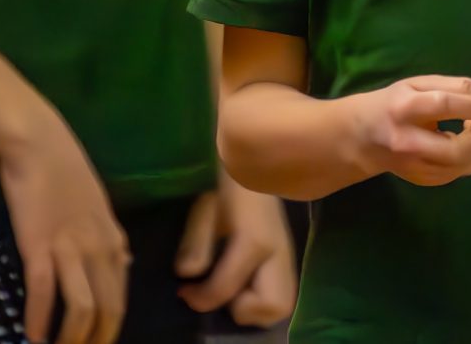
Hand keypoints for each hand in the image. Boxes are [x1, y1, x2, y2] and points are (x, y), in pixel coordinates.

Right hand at [0, 115, 129, 343]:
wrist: (38, 142)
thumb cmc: (66, 169)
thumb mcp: (99, 205)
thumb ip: (111, 237)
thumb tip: (124, 261)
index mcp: (114, 239)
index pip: (121, 296)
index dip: (111, 327)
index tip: (98, 342)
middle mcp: (98, 248)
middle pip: (108, 309)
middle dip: (96, 340)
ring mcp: (70, 247)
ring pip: (81, 308)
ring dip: (71, 338)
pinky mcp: (39, 245)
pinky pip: (44, 292)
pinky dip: (39, 319)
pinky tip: (32, 335)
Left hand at [174, 175, 296, 326]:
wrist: (252, 160)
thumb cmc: (225, 180)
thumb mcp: (204, 205)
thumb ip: (196, 241)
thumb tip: (187, 273)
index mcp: (255, 241)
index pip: (228, 288)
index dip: (202, 297)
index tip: (184, 291)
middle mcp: (278, 254)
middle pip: (275, 307)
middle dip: (244, 310)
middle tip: (219, 293)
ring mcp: (286, 256)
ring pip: (282, 304)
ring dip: (255, 308)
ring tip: (230, 290)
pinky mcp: (285, 257)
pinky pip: (281, 292)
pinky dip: (261, 298)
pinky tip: (241, 281)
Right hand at [344, 75, 470, 186]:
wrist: (362, 137)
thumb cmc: (393, 104)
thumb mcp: (419, 84)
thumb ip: (456, 87)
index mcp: (404, 109)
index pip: (445, 106)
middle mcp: (408, 142)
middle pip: (458, 150)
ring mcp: (415, 167)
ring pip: (464, 166)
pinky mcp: (423, 181)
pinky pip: (459, 173)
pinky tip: (464, 143)